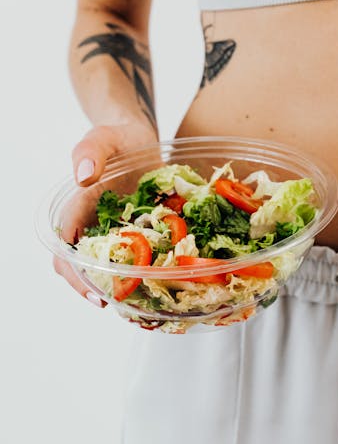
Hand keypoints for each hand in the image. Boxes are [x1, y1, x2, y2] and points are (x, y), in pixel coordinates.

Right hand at [53, 122, 157, 305]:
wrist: (139, 135)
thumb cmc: (116, 137)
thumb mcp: (102, 138)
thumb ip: (90, 153)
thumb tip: (83, 177)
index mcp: (77, 210)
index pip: (66, 250)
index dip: (77, 275)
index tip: (96, 294)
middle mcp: (93, 226)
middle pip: (83, 268)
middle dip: (97, 290)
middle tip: (121, 308)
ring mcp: (116, 231)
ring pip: (111, 268)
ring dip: (122, 286)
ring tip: (141, 306)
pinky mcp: (139, 230)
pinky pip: (139, 255)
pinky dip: (147, 270)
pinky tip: (163, 281)